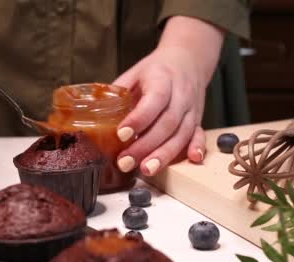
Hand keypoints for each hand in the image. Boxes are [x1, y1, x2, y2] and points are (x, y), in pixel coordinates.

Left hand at [113, 16, 223, 175]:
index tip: (122, 134)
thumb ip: (118, 94)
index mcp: (162, 78)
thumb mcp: (134, 74)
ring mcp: (192, 108)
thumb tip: (93, 115)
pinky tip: (191, 160)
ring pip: (182, 134)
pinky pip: (199, 135)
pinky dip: (196, 148)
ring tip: (146, 170)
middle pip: (167, 123)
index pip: (154, 100)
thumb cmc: (156, 70)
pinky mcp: (198, 119)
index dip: (139, 118)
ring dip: (164, 155)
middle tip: (126, 161)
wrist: (188, 60)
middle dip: (146, 146)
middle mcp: (181, 94)